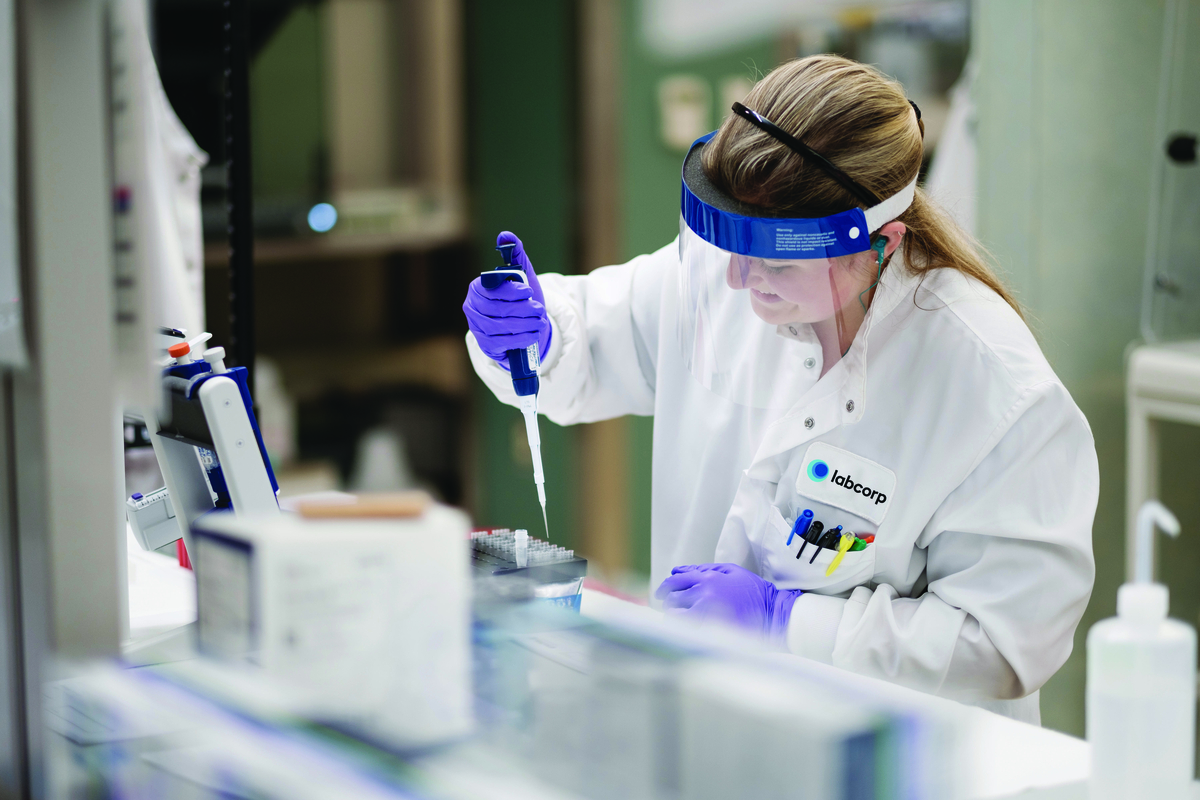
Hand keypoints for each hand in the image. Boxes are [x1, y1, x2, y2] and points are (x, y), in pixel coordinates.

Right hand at [462, 231, 551, 364]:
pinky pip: (502, 343)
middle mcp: (471, 308)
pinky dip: (520, 339)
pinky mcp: (486, 346)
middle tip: (539, 310)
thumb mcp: (522, 276)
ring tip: (540, 322)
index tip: (528, 291)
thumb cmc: (521, 300)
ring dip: (524, 325)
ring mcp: (477, 328)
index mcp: (477, 288)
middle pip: (496, 309)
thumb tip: (505, 235)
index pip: (491, 289)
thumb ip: (515, 255)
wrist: (525, 327)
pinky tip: (533, 335)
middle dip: (522, 310)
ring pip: (500, 327)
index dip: (510, 291)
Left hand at [654, 563, 799, 645]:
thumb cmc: (754, 591)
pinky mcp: (711, 631)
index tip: (661, 594)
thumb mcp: (730, 571)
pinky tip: (689, 631)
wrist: (774, 613)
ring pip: (675, 617)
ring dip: (675, 618)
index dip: (664, 588)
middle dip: (671, 604)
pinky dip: (683, 631)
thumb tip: (675, 571)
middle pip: (672, 599)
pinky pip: (686, 631)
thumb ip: (702, 569)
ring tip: (683, 621)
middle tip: (675, 608)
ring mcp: (706, 614)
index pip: (675, 582)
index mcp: (708, 578)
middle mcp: (703, 594)